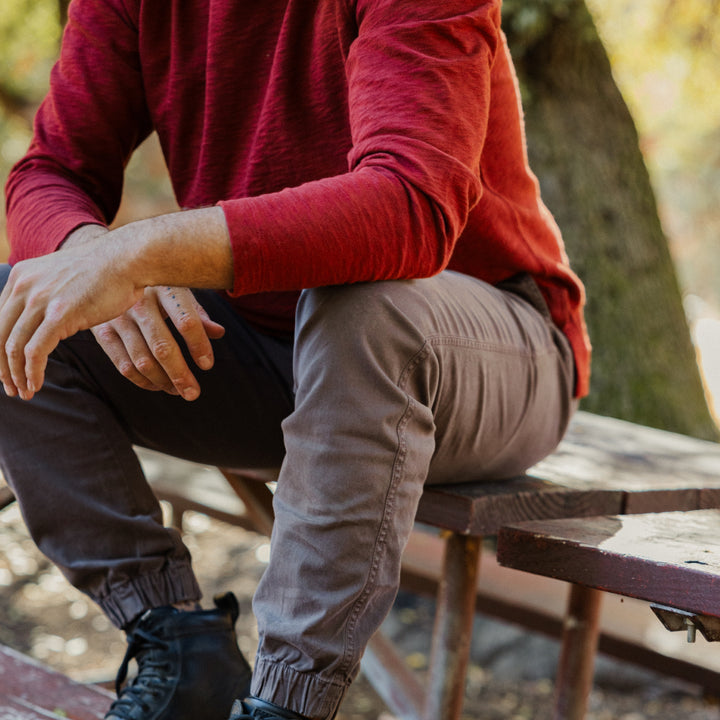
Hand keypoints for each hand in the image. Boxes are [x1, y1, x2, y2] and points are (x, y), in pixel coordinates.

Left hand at [0, 242, 141, 399]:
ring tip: (25, 392)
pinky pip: (35, 351)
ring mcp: (41, 299)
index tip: (8, 369)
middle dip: (2, 368)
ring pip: (13, 347)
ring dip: (16, 375)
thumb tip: (47, 320)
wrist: (128, 259)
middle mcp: (24, 286)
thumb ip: (48, 294)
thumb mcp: (64, 278)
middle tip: (12, 388)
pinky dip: (32, 372)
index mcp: (22, 276)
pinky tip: (37, 384)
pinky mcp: (60, 314)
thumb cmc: (107, 271)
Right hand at [91, 286, 224, 399]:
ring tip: (179, 390)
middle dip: (180, 374)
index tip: (207, 365)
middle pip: (162, 347)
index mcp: (165, 288)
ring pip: (142, 360)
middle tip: (193, 393)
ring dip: (163, 381)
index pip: (187, 322)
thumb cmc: (156, 284)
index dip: (199, 346)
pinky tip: (158, 385)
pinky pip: (123, 364)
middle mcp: (139, 302)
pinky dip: (142, 381)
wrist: (109, 268)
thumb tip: (219, 332)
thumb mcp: (178, 291)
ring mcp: (117, 317)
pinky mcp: (102, 331)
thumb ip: (198, 313)